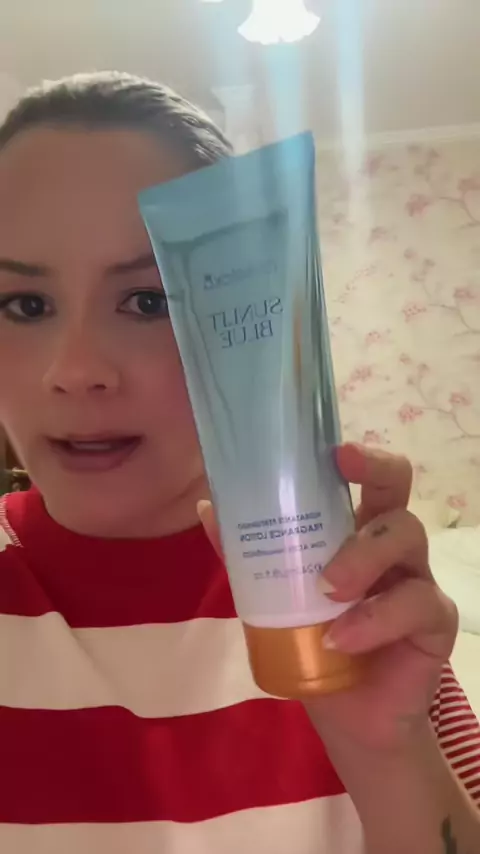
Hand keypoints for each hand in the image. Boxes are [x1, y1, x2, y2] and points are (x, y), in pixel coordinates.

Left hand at [199, 444, 458, 757]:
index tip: (333, 449)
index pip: (364, 476)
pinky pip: (417, 604)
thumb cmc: (315, 643)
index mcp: (354, 530)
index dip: (356, 455)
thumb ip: (248, 557)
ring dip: (361, 557)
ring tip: (327, 591)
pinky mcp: (434, 621)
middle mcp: (389, 544)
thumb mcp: (275, 600)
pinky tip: (342, 639)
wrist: (350, 715)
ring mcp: (416, 578)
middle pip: (398, 486)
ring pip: (407, 535)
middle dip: (375, 470)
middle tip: (342, 475)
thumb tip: (208, 508)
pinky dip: (375, 620)